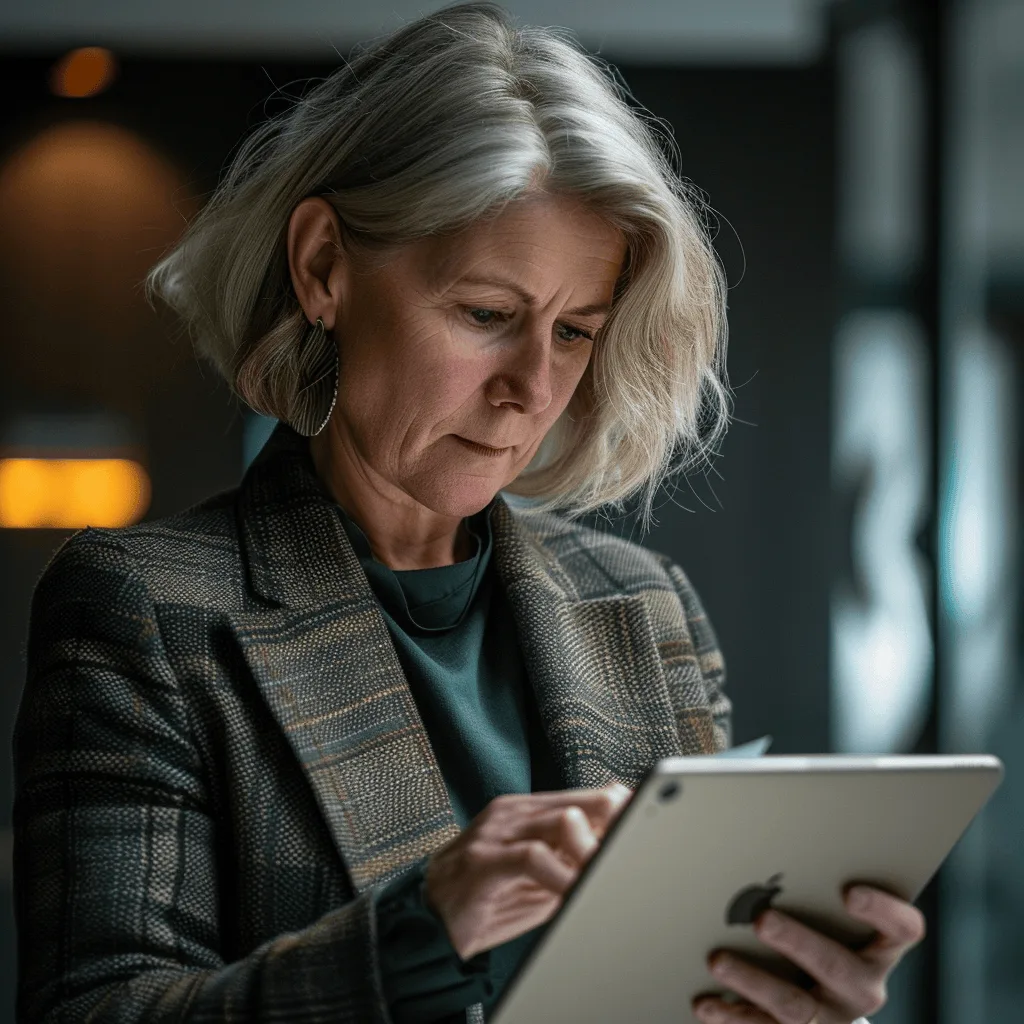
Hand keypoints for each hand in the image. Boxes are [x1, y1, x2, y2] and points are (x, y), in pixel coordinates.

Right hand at [424, 781, 632, 959]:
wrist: (428, 919)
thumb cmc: (486, 898)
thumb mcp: (539, 880)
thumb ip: (571, 865)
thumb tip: (616, 864)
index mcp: (527, 810)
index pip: (584, 797)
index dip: (619, 811)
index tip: (649, 826)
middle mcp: (514, 812)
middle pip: (580, 802)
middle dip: (614, 825)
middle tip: (640, 846)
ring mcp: (497, 831)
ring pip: (561, 822)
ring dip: (592, 850)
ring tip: (611, 871)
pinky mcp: (483, 858)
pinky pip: (532, 858)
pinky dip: (561, 875)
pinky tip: (575, 891)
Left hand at [692, 884, 925, 1022]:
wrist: (819, 1006)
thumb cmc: (821, 939)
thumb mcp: (829, 920)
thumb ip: (812, 895)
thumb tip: (762, 865)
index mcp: (880, 949)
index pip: (903, 928)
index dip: (882, 910)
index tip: (849, 891)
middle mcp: (863, 987)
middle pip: (836, 966)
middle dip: (796, 942)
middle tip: (762, 920)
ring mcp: (832, 1019)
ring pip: (794, 1006)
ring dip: (752, 981)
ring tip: (718, 961)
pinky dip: (731, 1017)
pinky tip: (706, 1004)